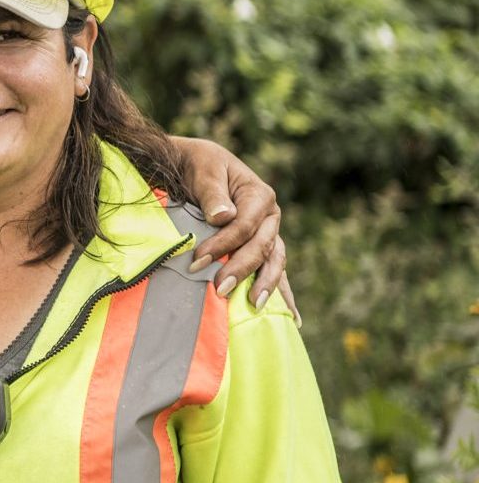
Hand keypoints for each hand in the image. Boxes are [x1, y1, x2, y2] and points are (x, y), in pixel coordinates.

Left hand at [170, 136, 286, 305]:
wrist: (191, 165)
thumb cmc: (196, 164)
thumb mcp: (203, 168)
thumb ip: (212, 192)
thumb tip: (223, 217)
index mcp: (259, 195)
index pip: (244, 226)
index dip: (222, 245)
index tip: (197, 261)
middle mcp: (269, 217)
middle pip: (261, 247)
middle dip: (241, 270)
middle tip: (219, 290)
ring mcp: (268, 233)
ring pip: (274, 261)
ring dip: (266, 285)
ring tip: (255, 306)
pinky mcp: (261, 246)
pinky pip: (273, 269)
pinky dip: (282, 292)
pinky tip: (292, 317)